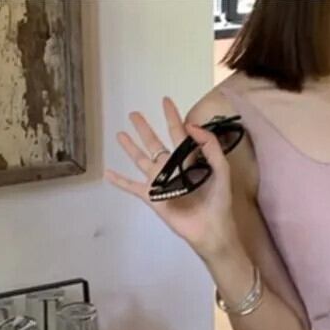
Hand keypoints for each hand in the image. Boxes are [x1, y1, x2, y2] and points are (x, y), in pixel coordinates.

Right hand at [105, 97, 237, 259]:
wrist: (211, 229)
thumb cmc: (218, 201)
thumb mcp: (221, 169)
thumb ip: (210, 145)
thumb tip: (191, 125)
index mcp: (188, 161)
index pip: (178, 134)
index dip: (171, 117)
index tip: (165, 101)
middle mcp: (172, 169)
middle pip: (154, 143)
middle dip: (144, 129)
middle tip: (133, 113)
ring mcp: (161, 183)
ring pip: (141, 160)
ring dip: (130, 147)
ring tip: (120, 134)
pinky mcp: (153, 198)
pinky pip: (132, 187)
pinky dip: (119, 181)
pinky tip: (108, 172)